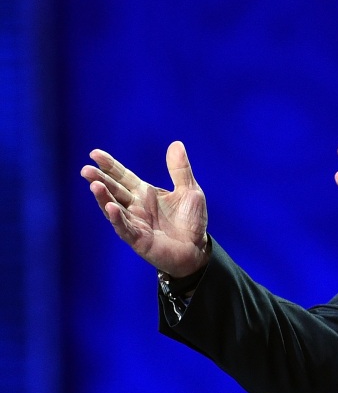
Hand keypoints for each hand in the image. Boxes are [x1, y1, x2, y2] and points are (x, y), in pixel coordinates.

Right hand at [80, 141, 209, 276]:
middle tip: (86, 170)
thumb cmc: (191, 221)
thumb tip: (176, 143)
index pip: (122, 176)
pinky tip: (111, 207)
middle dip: (100, 180)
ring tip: (94, 185)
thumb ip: (180, 170)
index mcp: (144, 193)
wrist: (197, 248)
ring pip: (114, 208)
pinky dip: (117, 218)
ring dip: (103, 197)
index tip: (94, 154)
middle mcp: (135, 206)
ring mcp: (134, 223)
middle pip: (114, 190)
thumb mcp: (190, 191)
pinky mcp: (138, 239)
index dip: (109, 166)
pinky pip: (124, 227)